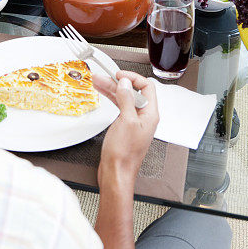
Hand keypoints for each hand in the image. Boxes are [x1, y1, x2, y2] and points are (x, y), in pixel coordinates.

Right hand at [95, 71, 158, 186]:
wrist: (116, 173)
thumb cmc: (124, 154)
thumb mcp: (126, 121)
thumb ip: (127, 99)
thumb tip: (126, 83)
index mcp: (150, 114)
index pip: (146, 87)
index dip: (132, 78)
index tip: (119, 74)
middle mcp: (144, 117)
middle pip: (133, 92)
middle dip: (117, 82)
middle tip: (103, 76)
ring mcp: (134, 122)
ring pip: (124, 99)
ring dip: (111, 89)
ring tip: (97, 81)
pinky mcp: (125, 127)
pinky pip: (119, 107)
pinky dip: (111, 99)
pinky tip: (102, 93)